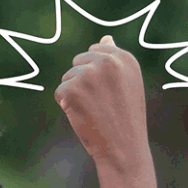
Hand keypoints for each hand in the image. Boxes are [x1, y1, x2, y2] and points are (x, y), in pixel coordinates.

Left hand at [55, 35, 150, 171]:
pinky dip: (67, 106)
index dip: (95, 74)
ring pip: (67, 78)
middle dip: (82, 82)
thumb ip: (115, 60)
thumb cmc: (125, 119)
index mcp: (124, 58)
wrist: (123, 149)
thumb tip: (106, 37)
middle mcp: (107, 62)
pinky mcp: (72, 90)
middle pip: (78, 62)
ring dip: (75, 95)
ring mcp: (89, 75)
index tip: (107, 93)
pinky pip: (59, 92)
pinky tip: (83, 116)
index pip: (96, 51)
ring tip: (94, 111)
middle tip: (100, 104)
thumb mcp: (127, 84)